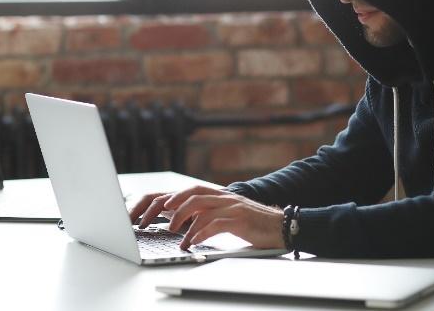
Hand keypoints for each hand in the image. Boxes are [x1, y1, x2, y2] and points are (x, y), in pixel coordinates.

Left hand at [130, 185, 284, 250]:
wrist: (281, 226)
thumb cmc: (253, 224)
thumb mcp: (227, 215)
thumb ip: (208, 213)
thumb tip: (181, 220)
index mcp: (219, 195)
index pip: (188, 190)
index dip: (168, 197)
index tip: (151, 209)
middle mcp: (223, 197)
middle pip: (191, 194)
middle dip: (170, 206)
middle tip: (158, 222)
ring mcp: (232, 206)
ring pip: (200, 206)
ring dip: (183, 221)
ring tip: (175, 235)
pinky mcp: (239, 219)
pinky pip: (215, 224)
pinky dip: (200, 234)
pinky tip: (192, 243)